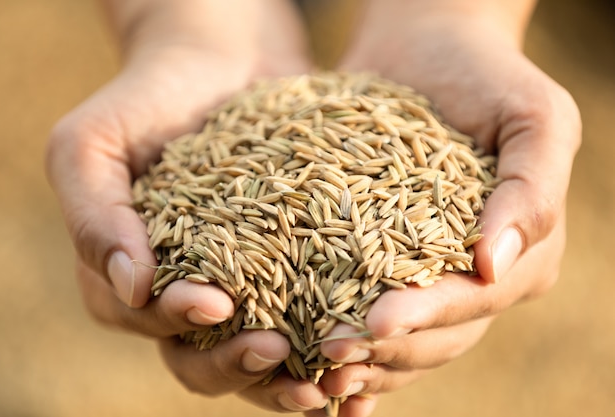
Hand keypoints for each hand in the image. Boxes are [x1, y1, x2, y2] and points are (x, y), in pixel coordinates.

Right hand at [46, 0, 325, 409]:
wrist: (219, 64)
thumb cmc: (146, 101)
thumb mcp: (89, 145)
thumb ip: (93, 216)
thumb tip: (132, 288)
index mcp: (132, 278)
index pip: (145, 319)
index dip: (178, 321)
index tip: (216, 303)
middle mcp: (184, 294)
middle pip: (198, 358)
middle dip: (234, 364)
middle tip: (276, 350)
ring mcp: (241, 289)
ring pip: (253, 357)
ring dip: (283, 380)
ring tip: (324, 379)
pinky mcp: (291, 273)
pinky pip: (303, 325)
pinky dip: (322, 352)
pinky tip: (353, 364)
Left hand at [308, 1, 580, 414]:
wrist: (430, 51)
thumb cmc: (488, 77)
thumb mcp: (534, 117)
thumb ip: (533, 189)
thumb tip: (494, 263)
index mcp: (521, 256)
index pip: (473, 299)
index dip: (427, 316)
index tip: (375, 323)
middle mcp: (476, 278)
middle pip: (435, 334)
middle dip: (384, 349)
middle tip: (329, 354)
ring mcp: (428, 274)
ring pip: (402, 339)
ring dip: (361, 360)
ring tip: (313, 372)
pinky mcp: (383, 261)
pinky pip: (365, 309)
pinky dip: (347, 342)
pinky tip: (310, 368)